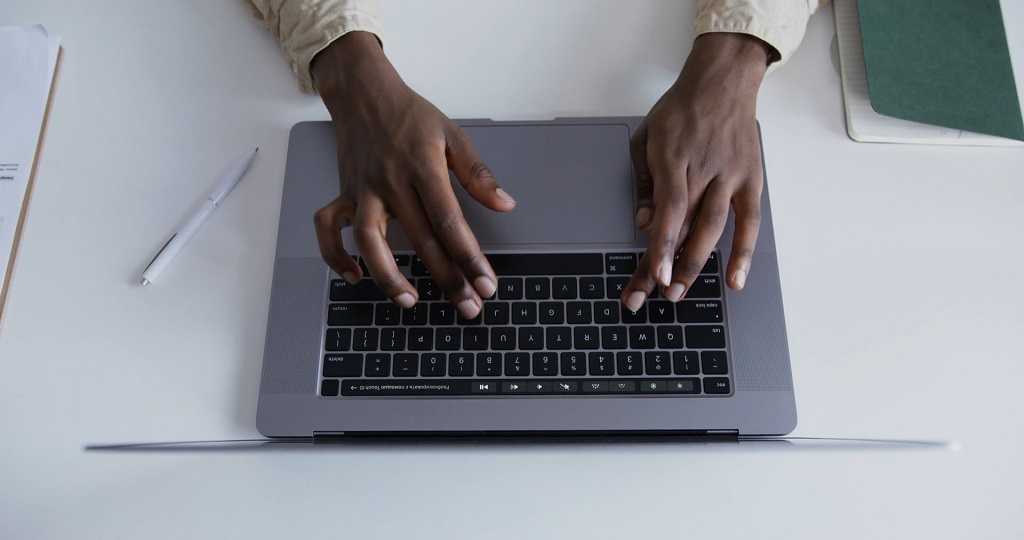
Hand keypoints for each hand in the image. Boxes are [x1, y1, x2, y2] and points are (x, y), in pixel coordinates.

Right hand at [310, 32, 515, 318]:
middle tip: (468, 306)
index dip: (469, 256)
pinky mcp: (345, 194)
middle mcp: (391, 183)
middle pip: (421, 240)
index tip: (486, 283)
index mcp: (423, 168)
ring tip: (410, 300)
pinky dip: (335, 256)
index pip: (449, 221)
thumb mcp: (452, 134)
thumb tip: (505, 204)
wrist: (363, 92)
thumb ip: (477, 173)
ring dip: (388, 276)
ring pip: (370, 241)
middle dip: (447, 278)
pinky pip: (329, 229)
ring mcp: (364, 191)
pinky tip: (354, 276)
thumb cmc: (410, 114)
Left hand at [622, 32, 770, 311]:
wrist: (723, 81)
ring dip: (697, 263)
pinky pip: (750, 222)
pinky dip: (744, 252)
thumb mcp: (646, 137)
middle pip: (686, 227)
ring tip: (679, 291)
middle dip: (669, 264)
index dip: (661, 245)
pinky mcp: (751, 180)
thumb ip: (643, 182)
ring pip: (715, 228)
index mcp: (673, 158)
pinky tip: (735, 280)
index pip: (669, 210)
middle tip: (655, 296)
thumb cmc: (679, 110)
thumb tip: (642, 223)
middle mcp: (704, 170)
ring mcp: (730, 176)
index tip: (653, 275)